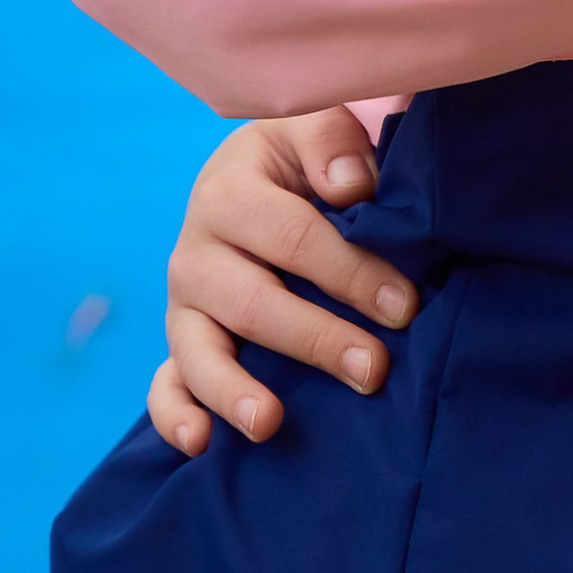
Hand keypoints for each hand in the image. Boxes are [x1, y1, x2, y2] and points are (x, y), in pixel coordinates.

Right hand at [146, 111, 418, 458]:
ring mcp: (184, 304)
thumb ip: (332, 143)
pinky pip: (166, 384)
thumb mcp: (315, 128)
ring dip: (234, 390)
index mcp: (229, 193)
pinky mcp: (182, 342)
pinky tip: (199, 443)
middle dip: (315, 339)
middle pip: (253, 303)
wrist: (262, 177)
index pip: (294, 238)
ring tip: (269, 423)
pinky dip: (175, 415)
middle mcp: (196, 251)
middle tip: (373, 370)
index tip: (405, 307)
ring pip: (200, 351)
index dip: (350, 272)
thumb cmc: (305, 160)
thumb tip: (350, 189)